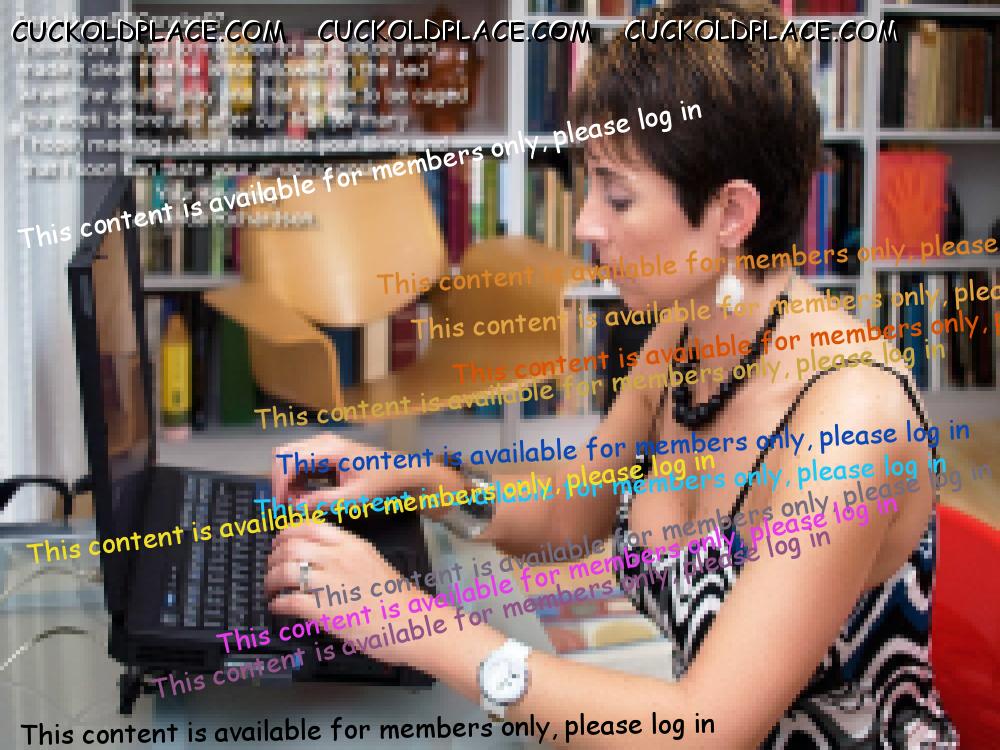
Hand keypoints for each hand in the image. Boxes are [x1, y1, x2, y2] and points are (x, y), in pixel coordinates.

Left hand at [265, 523, 417, 664]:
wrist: (411, 623)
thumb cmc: (397, 598)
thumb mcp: (372, 561)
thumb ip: (346, 554)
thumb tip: (319, 556)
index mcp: (351, 544)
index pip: (308, 526)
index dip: (287, 533)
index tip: (280, 541)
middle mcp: (338, 558)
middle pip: (290, 546)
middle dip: (273, 557)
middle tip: (271, 566)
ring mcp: (329, 583)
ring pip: (284, 571)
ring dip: (270, 580)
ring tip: (270, 588)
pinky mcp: (323, 611)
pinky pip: (287, 600)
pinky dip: (277, 603)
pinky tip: (277, 606)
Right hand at [271, 433, 450, 512]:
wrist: (402, 473)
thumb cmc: (382, 483)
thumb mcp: (353, 498)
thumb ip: (322, 502)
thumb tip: (295, 507)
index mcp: (330, 449)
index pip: (288, 459)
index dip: (279, 483)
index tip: (280, 505)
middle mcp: (324, 442)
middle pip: (283, 454)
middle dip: (280, 481)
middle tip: (285, 505)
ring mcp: (324, 445)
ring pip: (290, 458)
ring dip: (288, 481)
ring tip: (298, 504)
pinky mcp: (326, 453)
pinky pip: (301, 463)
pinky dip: (297, 480)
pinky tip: (306, 496)